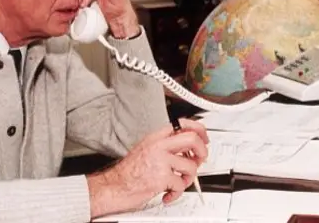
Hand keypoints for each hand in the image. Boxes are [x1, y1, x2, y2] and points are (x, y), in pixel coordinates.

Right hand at [86, 119, 208, 217]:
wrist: (115, 186)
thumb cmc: (128, 172)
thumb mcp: (146, 150)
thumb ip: (165, 146)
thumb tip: (186, 149)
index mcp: (155, 137)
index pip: (183, 124)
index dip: (199, 131)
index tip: (203, 139)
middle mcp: (158, 145)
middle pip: (192, 139)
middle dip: (202, 151)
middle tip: (199, 160)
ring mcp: (160, 160)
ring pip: (190, 166)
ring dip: (188, 179)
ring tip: (178, 182)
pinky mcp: (161, 177)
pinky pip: (180, 184)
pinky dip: (177, 193)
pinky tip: (168, 194)